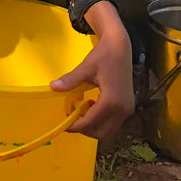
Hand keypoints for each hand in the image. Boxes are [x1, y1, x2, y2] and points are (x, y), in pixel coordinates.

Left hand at [51, 2, 132, 138]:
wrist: (120, 47)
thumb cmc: (103, 56)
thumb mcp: (85, 68)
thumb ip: (70, 80)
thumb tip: (53, 87)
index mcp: (111, 101)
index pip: (91, 122)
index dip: (76, 126)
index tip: (65, 125)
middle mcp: (122, 110)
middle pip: (102, 132)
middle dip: (85, 129)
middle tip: (72, 118)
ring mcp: (127, 109)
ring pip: (109, 129)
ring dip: (94, 125)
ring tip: (80, 110)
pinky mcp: (128, 106)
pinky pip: (114, 122)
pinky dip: (101, 120)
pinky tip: (91, 105)